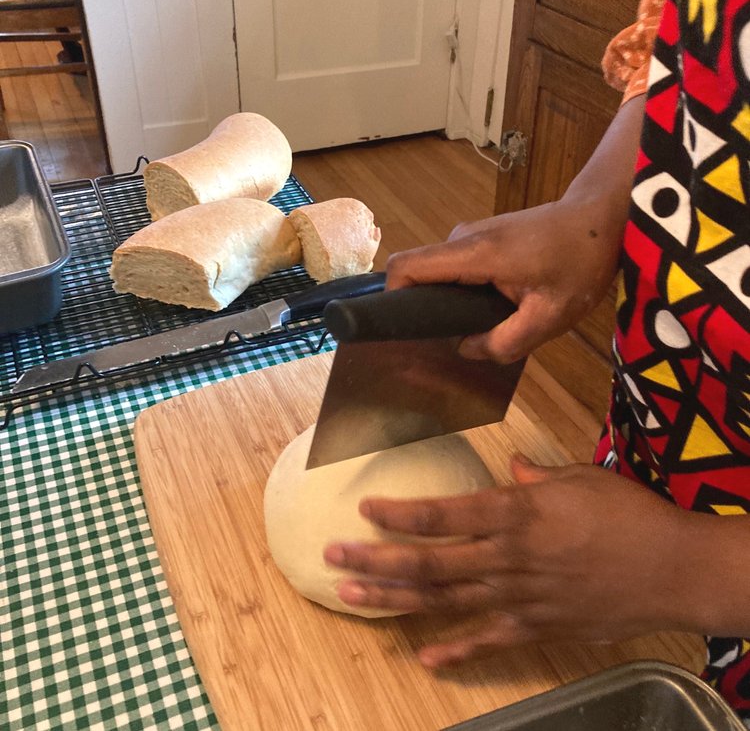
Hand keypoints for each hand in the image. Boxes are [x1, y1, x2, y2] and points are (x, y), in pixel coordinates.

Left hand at [323, 457, 700, 667]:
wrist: (675, 569)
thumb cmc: (628, 514)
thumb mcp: (580, 479)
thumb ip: (536, 477)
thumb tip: (511, 468)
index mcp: (515, 514)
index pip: (442, 514)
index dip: (399, 513)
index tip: (365, 508)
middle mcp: (506, 558)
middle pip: (428, 562)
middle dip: (375, 560)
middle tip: (333, 557)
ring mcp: (518, 598)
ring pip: (444, 602)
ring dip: (394, 601)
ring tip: (351, 598)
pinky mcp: (537, 627)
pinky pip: (488, 641)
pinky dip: (455, 652)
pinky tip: (424, 659)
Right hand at [386, 95, 645, 363]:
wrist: (600, 216)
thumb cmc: (580, 262)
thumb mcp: (551, 316)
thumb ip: (506, 342)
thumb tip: (465, 349)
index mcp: (474, 254)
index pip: (406, 266)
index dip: (392, 298)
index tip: (404, 329)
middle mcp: (462, 239)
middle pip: (418, 273)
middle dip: (426, 308)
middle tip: (454, 337)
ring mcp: (470, 235)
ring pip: (438, 273)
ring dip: (449, 301)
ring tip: (481, 323)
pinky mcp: (480, 237)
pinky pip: (454, 268)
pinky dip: (461, 290)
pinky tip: (491, 306)